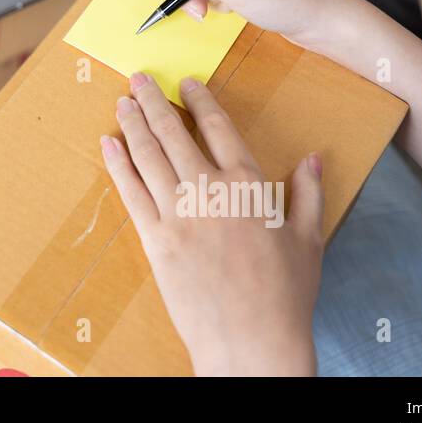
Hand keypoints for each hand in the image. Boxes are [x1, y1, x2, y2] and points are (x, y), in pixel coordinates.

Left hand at [100, 71, 324, 375]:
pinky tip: (109, 144)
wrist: (251, 343)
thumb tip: (313, 159)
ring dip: (133, 123)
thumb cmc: (285, 296)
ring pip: (148, 155)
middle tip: (140, 79)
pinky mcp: (155, 240)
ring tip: (123, 101)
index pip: (219, 128)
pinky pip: (131, 192)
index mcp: (248, 186)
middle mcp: (209, 192)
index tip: (186, 83)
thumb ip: (307, 194)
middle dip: (154, 101)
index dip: (200, 100)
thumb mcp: (308, 240)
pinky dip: (118, 164)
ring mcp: (178, 214)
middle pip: (175, 133)